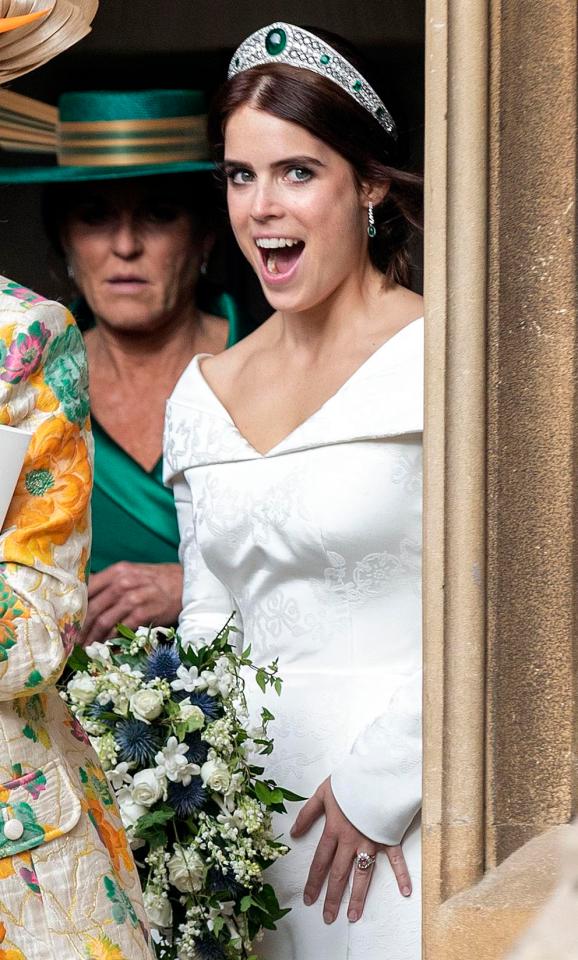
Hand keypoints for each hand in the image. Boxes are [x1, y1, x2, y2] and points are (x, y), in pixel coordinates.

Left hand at [81, 562, 182, 645]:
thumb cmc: (155, 581)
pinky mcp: (145, 612)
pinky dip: (111, 640)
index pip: (87, 589)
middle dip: (80, 628)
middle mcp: (123, 582)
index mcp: (117, 571)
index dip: (75, 608)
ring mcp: (134, 597)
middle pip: (93, 607)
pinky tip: (105, 648)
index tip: (67, 623)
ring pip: (104, 620)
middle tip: (71, 642)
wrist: (185, 584)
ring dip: (92, 637)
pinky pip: (121, 629)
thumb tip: (85, 598)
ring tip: (85, 649)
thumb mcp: (132, 574)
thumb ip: (110, 583)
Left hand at [290, 777, 410, 923]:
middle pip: (339, 874)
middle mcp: (351, 841)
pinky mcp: (388, 837)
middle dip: (332, 897)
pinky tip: (405, 892)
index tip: (308, 899)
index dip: (313, 882)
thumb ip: (307, 814)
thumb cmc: (349, 781)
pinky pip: (396, 859)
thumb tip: (293, 833)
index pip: (320, 862)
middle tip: (327, 918)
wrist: (376, 771)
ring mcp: (371, 841)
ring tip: (353, 916)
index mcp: (334, 830)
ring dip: (358, 896)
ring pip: (363, 874)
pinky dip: (402, 875)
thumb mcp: (323, 793)